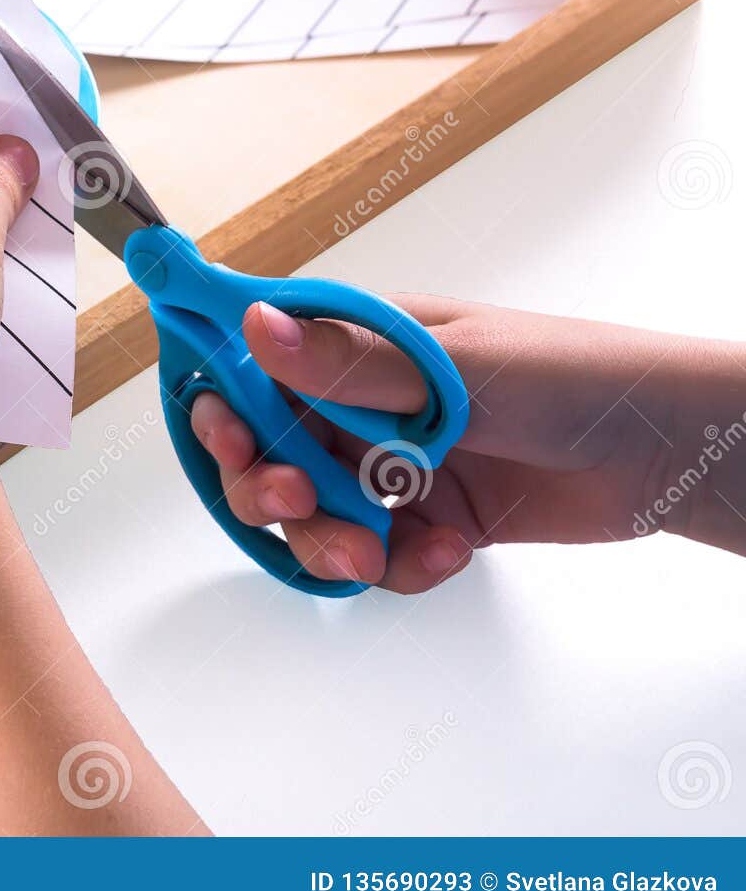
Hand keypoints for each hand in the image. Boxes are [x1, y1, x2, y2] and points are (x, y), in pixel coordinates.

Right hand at [192, 297, 745, 592]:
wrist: (665, 451)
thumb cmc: (572, 375)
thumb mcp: (452, 368)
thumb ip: (348, 362)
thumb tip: (254, 325)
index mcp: (358, 345)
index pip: (256, 367)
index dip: (226, 404)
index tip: (230, 439)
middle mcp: (363, 403)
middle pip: (270, 452)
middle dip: (270, 488)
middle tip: (299, 503)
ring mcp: (392, 463)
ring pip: (315, 515)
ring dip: (329, 541)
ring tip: (372, 552)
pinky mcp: (426, 518)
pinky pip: (376, 554)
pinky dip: (398, 565)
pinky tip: (446, 551)